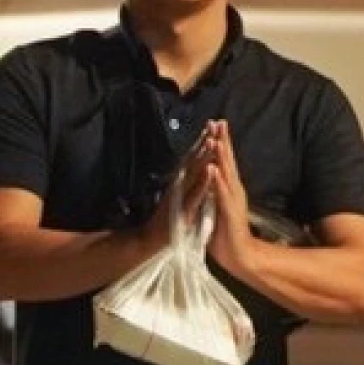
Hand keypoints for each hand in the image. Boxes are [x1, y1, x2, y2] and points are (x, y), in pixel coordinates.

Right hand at [145, 130, 215, 253]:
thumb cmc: (165, 221)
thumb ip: (183, 184)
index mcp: (180, 182)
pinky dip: (204, 181)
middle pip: (194, 159)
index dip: (203, 142)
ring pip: (195, 173)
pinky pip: (196, 193)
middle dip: (205, 142)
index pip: (193, 159)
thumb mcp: (176, 198)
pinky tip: (212, 169)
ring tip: (214, 140)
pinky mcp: (183, 209)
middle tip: (214, 123)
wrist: (149, 241)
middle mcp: (179, 185)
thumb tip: (190, 169)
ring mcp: (180, 196)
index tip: (213, 126)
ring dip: (204, 156)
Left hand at [200, 123, 254, 270]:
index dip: (221, 143)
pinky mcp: (229, 211)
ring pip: (226, 173)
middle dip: (223, 140)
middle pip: (228, 161)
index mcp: (229, 188)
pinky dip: (217, 180)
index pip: (225, 162)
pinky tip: (213, 168)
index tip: (216, 125)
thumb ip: (218, 192)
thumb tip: (214, 177)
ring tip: (217, 138)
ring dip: (221, 155)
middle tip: (219, 121)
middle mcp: (233, 190)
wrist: (239, 255)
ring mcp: (232, 200)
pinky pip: (221, 193)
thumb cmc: (227, 233)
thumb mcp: (219, 206)